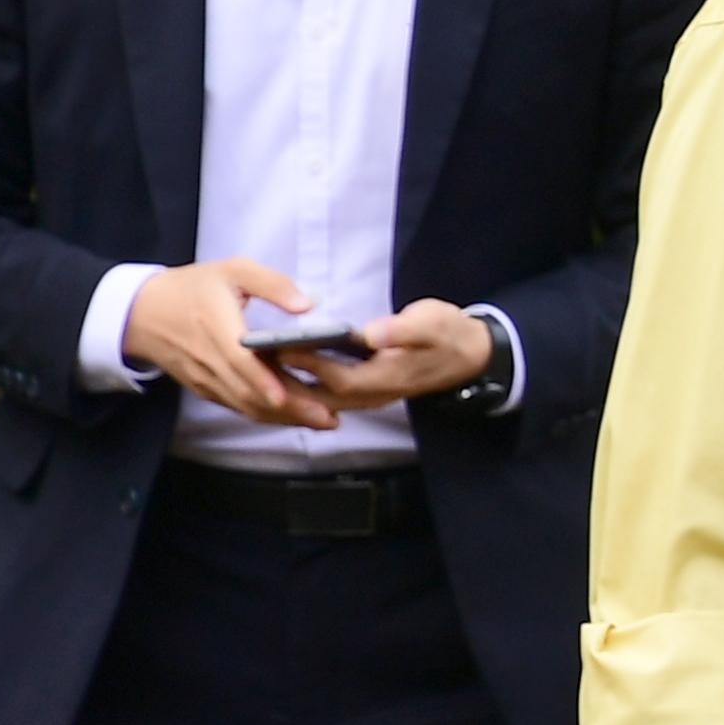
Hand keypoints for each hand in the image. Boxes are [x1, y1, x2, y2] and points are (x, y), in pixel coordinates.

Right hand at [124, 258, 335, 428]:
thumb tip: (308, 305)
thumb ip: (273, 284)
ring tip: (322, 421)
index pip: (239, 360)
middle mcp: (209, 358)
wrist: (142, 312)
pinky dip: (265, 414)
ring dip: (282, 417)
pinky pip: (237, 405)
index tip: (285, 396)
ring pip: (245, 404)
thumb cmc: (193, 287)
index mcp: (216, 325)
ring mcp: (205, 377)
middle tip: (330, 418)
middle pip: (249, 391)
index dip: (261, 380)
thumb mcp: (233, 270)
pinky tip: (293, 416)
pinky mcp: (205, 388)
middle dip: (290, 408)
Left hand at [280, 298, 492, 407]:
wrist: (468, 355)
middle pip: (321, 397)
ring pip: (320, 401)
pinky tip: (282, 373)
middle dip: (287, 381)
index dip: (311, 364)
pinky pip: (325, 398)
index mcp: (388, 377)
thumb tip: (371, 333)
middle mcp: (374, 394)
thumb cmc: (449, 334)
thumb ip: (404, 329)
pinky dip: (303, 389)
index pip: (340, 377)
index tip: (281, 345)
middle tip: (255, 360)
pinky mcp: (364, 392)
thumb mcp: (434, 323)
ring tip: (260, 366)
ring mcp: (369, 397)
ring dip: (290, 388)